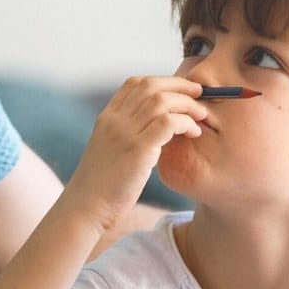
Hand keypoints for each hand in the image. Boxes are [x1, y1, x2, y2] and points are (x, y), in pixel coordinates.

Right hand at [64, 75, 205, 233]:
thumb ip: (125, 135)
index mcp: (107, 118)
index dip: (161, 80)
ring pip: (162, 101)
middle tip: (199, 93)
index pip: (134, 83)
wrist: (86, 207)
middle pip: (151, 85)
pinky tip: (194, 132)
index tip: (180, 89)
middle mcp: (115, 120)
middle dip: (180, 85)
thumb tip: (152, 130)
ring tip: (202, 116)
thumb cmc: (101, 186)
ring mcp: (125, 133)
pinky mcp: (138, 150)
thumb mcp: (108, 151)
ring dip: (188, 104)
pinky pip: (168, 123)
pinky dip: (186, 122)